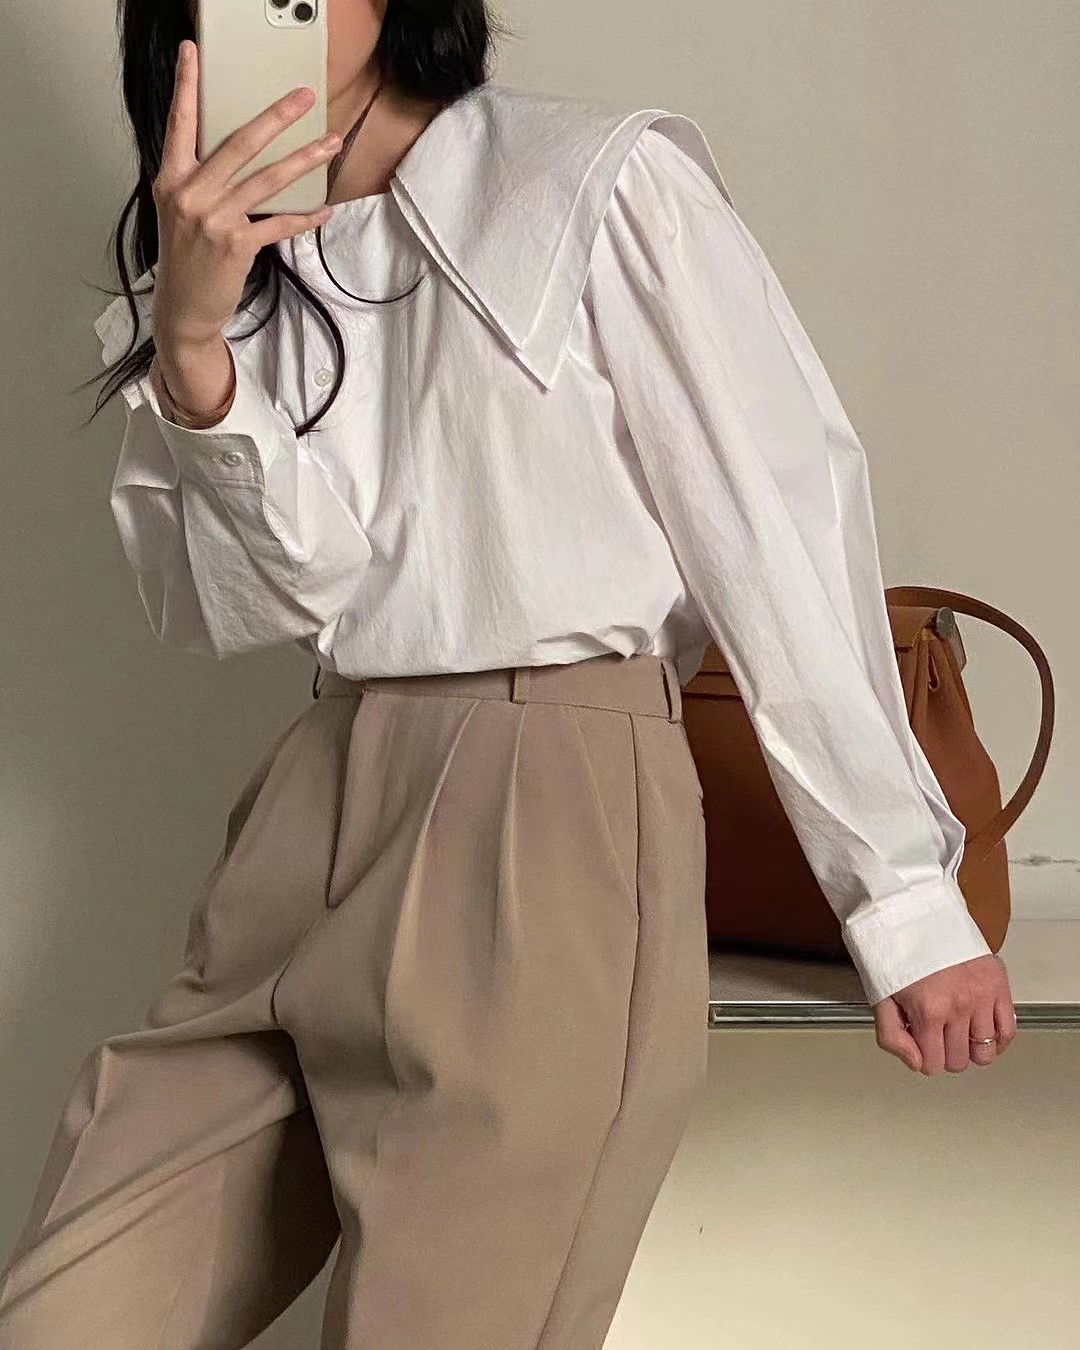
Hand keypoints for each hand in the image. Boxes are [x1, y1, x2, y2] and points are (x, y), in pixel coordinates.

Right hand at [150, 38, 340, 353]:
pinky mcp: (236, 246)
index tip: (192, 53)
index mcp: (171, 179)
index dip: (186, 86)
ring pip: (267, 179)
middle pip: (238, 143)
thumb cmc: (186, 257)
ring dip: (304, 159)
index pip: (179, 123)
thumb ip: (200, 179)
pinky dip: (305, 217)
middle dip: (276, 117)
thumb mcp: (181, 211)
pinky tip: (325, 208)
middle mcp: (189, 194)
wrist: (184, 307)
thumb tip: (239, 153)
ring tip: (331, 143)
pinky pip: (279, 223)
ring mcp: (213, 220)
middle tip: (303, 97)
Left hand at [872, 953, 1016, 1074]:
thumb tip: (918, 1064)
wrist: (919, 918)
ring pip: (985, 1052)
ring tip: (958, 1031)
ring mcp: (982, 997)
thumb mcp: (881, 996)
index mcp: (928, 1011)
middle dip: (945, 1054)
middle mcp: (959, 1006)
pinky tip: (982, 1032)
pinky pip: (1008, 1031)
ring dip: (970, 1049)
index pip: (933, 1065)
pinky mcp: (999, 986)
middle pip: (959, 1061)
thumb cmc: (898, 956)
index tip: (921, 1044)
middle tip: (938, 1035)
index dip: (924, 1059)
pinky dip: (997, 1040)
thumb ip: (892, 1037)